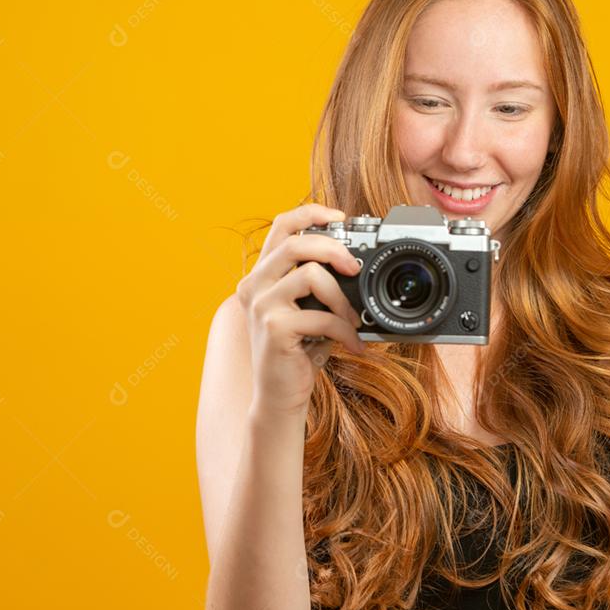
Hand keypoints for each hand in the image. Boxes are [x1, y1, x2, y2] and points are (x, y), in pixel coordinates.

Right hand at [235, 203, 364, 415]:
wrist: (278, 397)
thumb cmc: (296, 352)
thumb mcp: (306, 310)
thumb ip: (317, 285)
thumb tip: (355, 263)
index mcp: (261, 275)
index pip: (281, 225)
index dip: (311, 212)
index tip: (341, 218)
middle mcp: (254, 285)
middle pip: (296, 241)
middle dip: (335, 249)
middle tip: (355, 268)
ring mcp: (261, 306)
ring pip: (311, 274)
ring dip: (343, 299)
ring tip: (353, 320)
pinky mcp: (274, 328)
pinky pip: (322, 316)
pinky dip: (345, 331)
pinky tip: (353, 345)